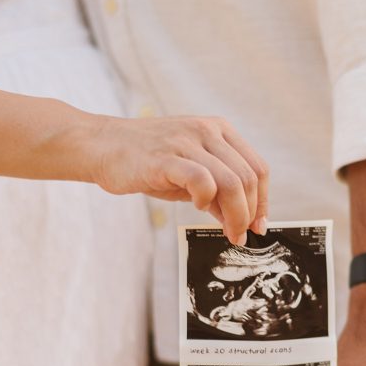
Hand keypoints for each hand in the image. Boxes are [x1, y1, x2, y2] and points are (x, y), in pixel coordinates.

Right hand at [87, 115, 268, 243]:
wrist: (103, 146)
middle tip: (240, 235)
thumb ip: (217, 191)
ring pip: (231, 182)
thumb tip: (242, 219)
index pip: (257, 168)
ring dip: (235, 214)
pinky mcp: (166, 157)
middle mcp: (207, 131)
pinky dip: (207, 200)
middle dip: (249, 213)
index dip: (262, 201)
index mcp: (219, 130)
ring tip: (227, 231)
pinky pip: (202, 180)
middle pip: (248, 177)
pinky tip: (198, 207)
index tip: (258, 225)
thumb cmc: (148, 162)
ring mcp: (187, 142)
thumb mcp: (190, 172)